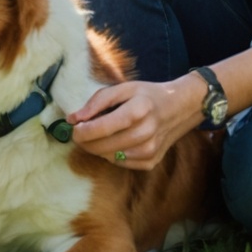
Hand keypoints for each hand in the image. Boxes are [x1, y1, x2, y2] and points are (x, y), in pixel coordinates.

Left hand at [67, 77, 201, 169]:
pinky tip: (116, 142)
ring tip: (100, 134)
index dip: (82, 131)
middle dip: (85, 141)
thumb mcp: (123, 89)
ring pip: (109, 157)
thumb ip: (97, 102)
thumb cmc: (148, 96)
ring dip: (97, 148)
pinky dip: (112, 154)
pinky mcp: (151, 162)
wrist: (179, 109)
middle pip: (103, 146)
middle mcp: (146, 133)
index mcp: (139, 110)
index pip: (102, 128)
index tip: (73, 128)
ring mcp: (150, 151)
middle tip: (80, 132)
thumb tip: (72, 119)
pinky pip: (120, 163)